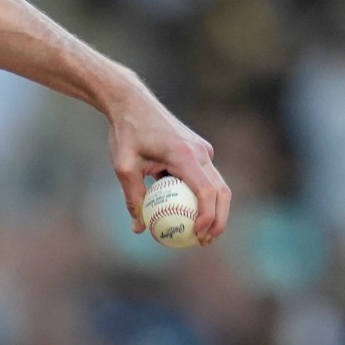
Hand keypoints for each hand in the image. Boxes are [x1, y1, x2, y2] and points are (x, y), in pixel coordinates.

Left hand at [108, 93, 230, 244]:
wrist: (132, 102)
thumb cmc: (126, 132)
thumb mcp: (123, 167)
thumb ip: (134, 198)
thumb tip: (139, 227)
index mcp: (184, 154)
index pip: (206, 191)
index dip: (207, 217)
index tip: (197, 235)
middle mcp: (200, 151)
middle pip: (221, 191)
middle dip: (219, 220)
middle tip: (205, 242)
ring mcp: (202, 150)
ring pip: (217, 185)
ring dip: (214, 211)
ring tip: (201, 235)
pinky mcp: (198, 150)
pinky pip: (204, 178)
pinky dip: (201, 197)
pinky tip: (188, 215)